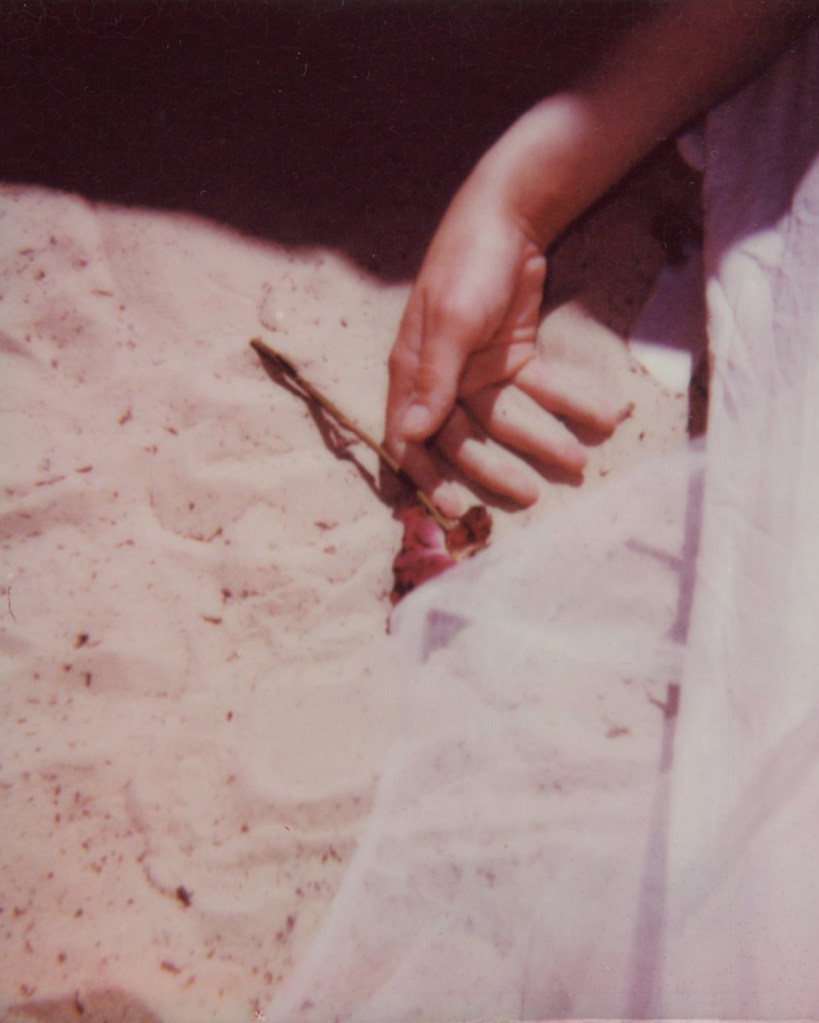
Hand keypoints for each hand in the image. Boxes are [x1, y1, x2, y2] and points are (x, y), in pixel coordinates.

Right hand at [385, 180, 622, 516]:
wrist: (509, 216)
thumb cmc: (466, 266)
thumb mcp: (451, 323)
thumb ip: (433, 380)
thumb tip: (409, 434)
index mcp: (413, 373)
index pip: (409, 437)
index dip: (426, 475)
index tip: (454, 507)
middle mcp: (443, 379)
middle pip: (464, 437)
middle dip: (496, 467)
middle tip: (531, 494)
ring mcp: (480, 371)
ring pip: (508, 419)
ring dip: (543, 438)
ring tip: (579, 461)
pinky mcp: (515, 358)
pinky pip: (542, 390)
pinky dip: (571, 403)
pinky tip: (604, 418)